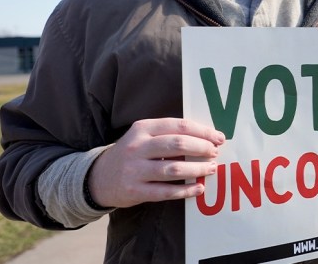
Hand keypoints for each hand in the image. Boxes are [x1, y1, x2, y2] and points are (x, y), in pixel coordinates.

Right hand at [88, 118, 224, 207]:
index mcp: (143, 128)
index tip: (218, 137)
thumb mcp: (143, 136)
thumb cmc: (132, 153)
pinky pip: (166, 192)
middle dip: (202, 148)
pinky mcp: (135, 191)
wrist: (99, 177)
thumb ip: (168, 134)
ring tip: (211, 169)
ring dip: (197, 169)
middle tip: (215, 153)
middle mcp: (137, 147)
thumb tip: (206, 138)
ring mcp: (135, 170)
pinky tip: (198, 189)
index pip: (179, 125)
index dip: (202, 131)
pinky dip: (186, 191)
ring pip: (174, 169)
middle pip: (178, 144)